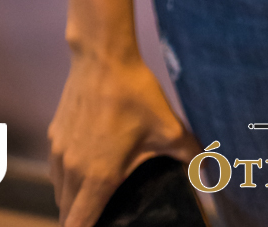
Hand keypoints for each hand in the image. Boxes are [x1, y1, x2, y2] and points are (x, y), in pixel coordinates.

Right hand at [48, 50, 199, 226]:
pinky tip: (84, 168)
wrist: (103, 57)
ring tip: (92, 199)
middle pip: (66, 213)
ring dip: (71, 201)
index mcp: (98, 177)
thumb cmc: (135, 94)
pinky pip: (56, 169)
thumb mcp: (168, 127)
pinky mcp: (55, 135)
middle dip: (80, 221)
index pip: (78, 225)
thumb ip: (190, 155)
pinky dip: (66, 178)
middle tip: (102, 219)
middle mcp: (73, 170)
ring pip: (59, 192)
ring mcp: (60, 152)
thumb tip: (212, 172)